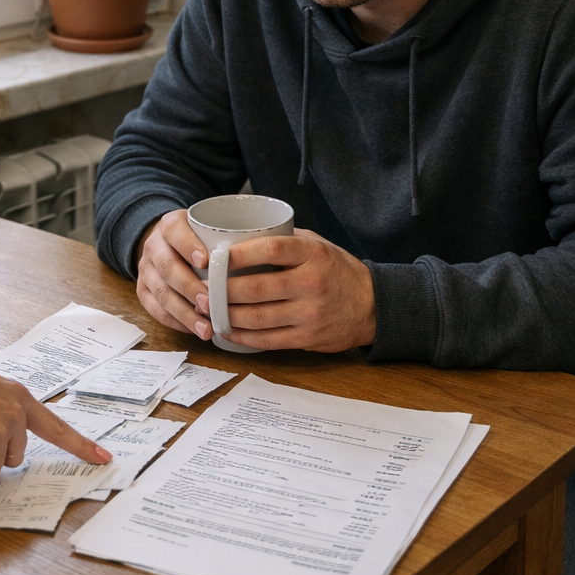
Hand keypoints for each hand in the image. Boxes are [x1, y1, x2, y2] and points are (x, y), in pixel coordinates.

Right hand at [135, 209, 215, 339]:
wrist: (165, 242)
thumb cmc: (196, 237)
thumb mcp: (206, 227)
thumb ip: (225, 236)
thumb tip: (263, 255)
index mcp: (170, 225)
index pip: (176, 232)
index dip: (189, 246)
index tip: (206, 261)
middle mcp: (154, 246)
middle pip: (168, 267)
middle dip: (190, 288)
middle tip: (210, 304)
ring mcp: (146, 270)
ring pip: (161, 293)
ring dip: (184, 313)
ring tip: (206, 328)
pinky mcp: (143, 291)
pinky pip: (156, 310)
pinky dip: (176, 322)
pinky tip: (194, 330)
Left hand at [194, 230, 376, 351]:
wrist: (373, 305)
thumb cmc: (336, 269)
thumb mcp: (317, 245)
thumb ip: (284, 240)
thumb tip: (240, 235)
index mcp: (312, 254)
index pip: (272, 250)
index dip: (241, 254)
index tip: (216, 256)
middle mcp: (312, 283)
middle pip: (257, 288)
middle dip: (222, 291)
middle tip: (202, 289)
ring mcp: (310, 313)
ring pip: (258, 317)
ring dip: (227, 316)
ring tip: (208, 310)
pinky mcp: (308, 337)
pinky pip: (268, 340)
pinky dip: (243, 336)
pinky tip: (228, 330)